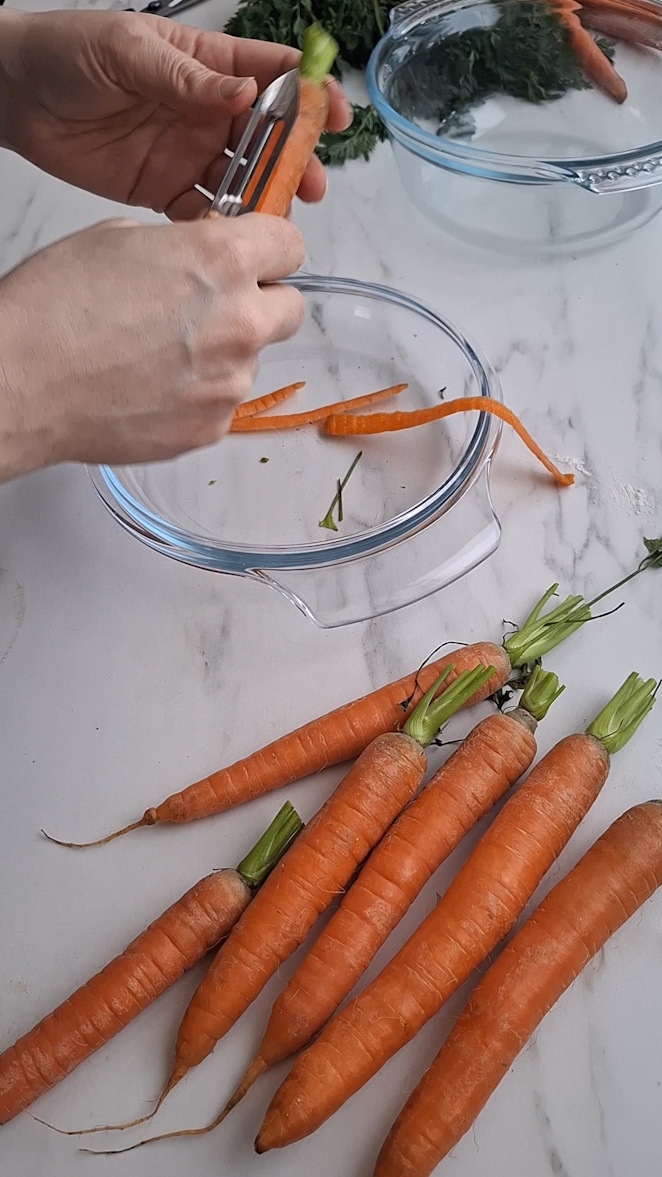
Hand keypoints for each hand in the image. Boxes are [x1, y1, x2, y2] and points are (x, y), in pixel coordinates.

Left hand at [0, 10, 350, 217]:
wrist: (20, 95)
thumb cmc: (71, 53)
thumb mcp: (130, 50)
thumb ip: (186, 77)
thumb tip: (242, 93)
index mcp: (209, 66)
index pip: (273, 76)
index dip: (308, 94)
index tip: (333, 114)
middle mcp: (208, 113)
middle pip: (269, 139)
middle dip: (294, 161)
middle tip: (308, 186)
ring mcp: (189, 155)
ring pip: (243, 181)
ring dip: (263, 201)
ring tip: (274, 221)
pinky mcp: (165, 192)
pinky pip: (203, 215)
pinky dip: (220, 229)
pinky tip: (229, 241)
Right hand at [0, 216, 304, 480]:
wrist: (22, 384)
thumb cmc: (56, 307)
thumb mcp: (118, 239)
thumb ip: (181, 248)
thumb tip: (200, 261)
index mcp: (221, 262)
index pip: (291, 247)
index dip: (271, 250)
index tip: (256, 257)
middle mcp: (239, 323)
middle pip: (289, 310)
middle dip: (260, 304)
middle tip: (213, 308)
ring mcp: (229, 383)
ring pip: (252, 361)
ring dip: (223, 354)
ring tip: (160, 355)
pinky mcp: (211, 428)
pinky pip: (222, 404)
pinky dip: (198, 396)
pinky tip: (152, 388)